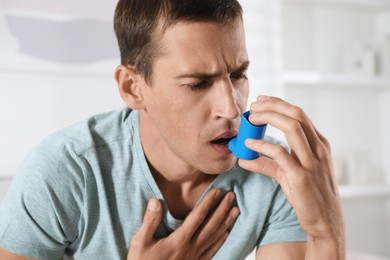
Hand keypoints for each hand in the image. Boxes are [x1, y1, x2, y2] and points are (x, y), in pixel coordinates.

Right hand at [127, 189, 238, 259]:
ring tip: (236, 211)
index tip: (217, 191)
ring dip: (226, 223)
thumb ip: (149, 221)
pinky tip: (226, 234)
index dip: (208, 202)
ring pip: (214, 237)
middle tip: (232, 196)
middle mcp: (190, 248)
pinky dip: (220, 241)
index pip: (198, 217)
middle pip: (211, 226)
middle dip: (222, 209)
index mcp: (179, 240)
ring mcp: (194, 258)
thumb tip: (156, 201)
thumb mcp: (140, 242)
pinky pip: (211, 251)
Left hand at [238, 96, 344, 258]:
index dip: (278, 104)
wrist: (325, 222)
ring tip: (251, 118)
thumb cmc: (308, 196)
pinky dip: (262, 145)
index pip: (299, 115)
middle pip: (296, 115)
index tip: (260, 101)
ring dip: (269, 117)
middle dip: (273, 105)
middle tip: (253, 106)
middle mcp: (318, 149)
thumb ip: (266, 164)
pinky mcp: (301, 176)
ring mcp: (311, 162)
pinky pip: (280, 154)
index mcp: (318, 144)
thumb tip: (243, 158)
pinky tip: (249, 143)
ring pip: (292, 127)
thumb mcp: (287, 175)